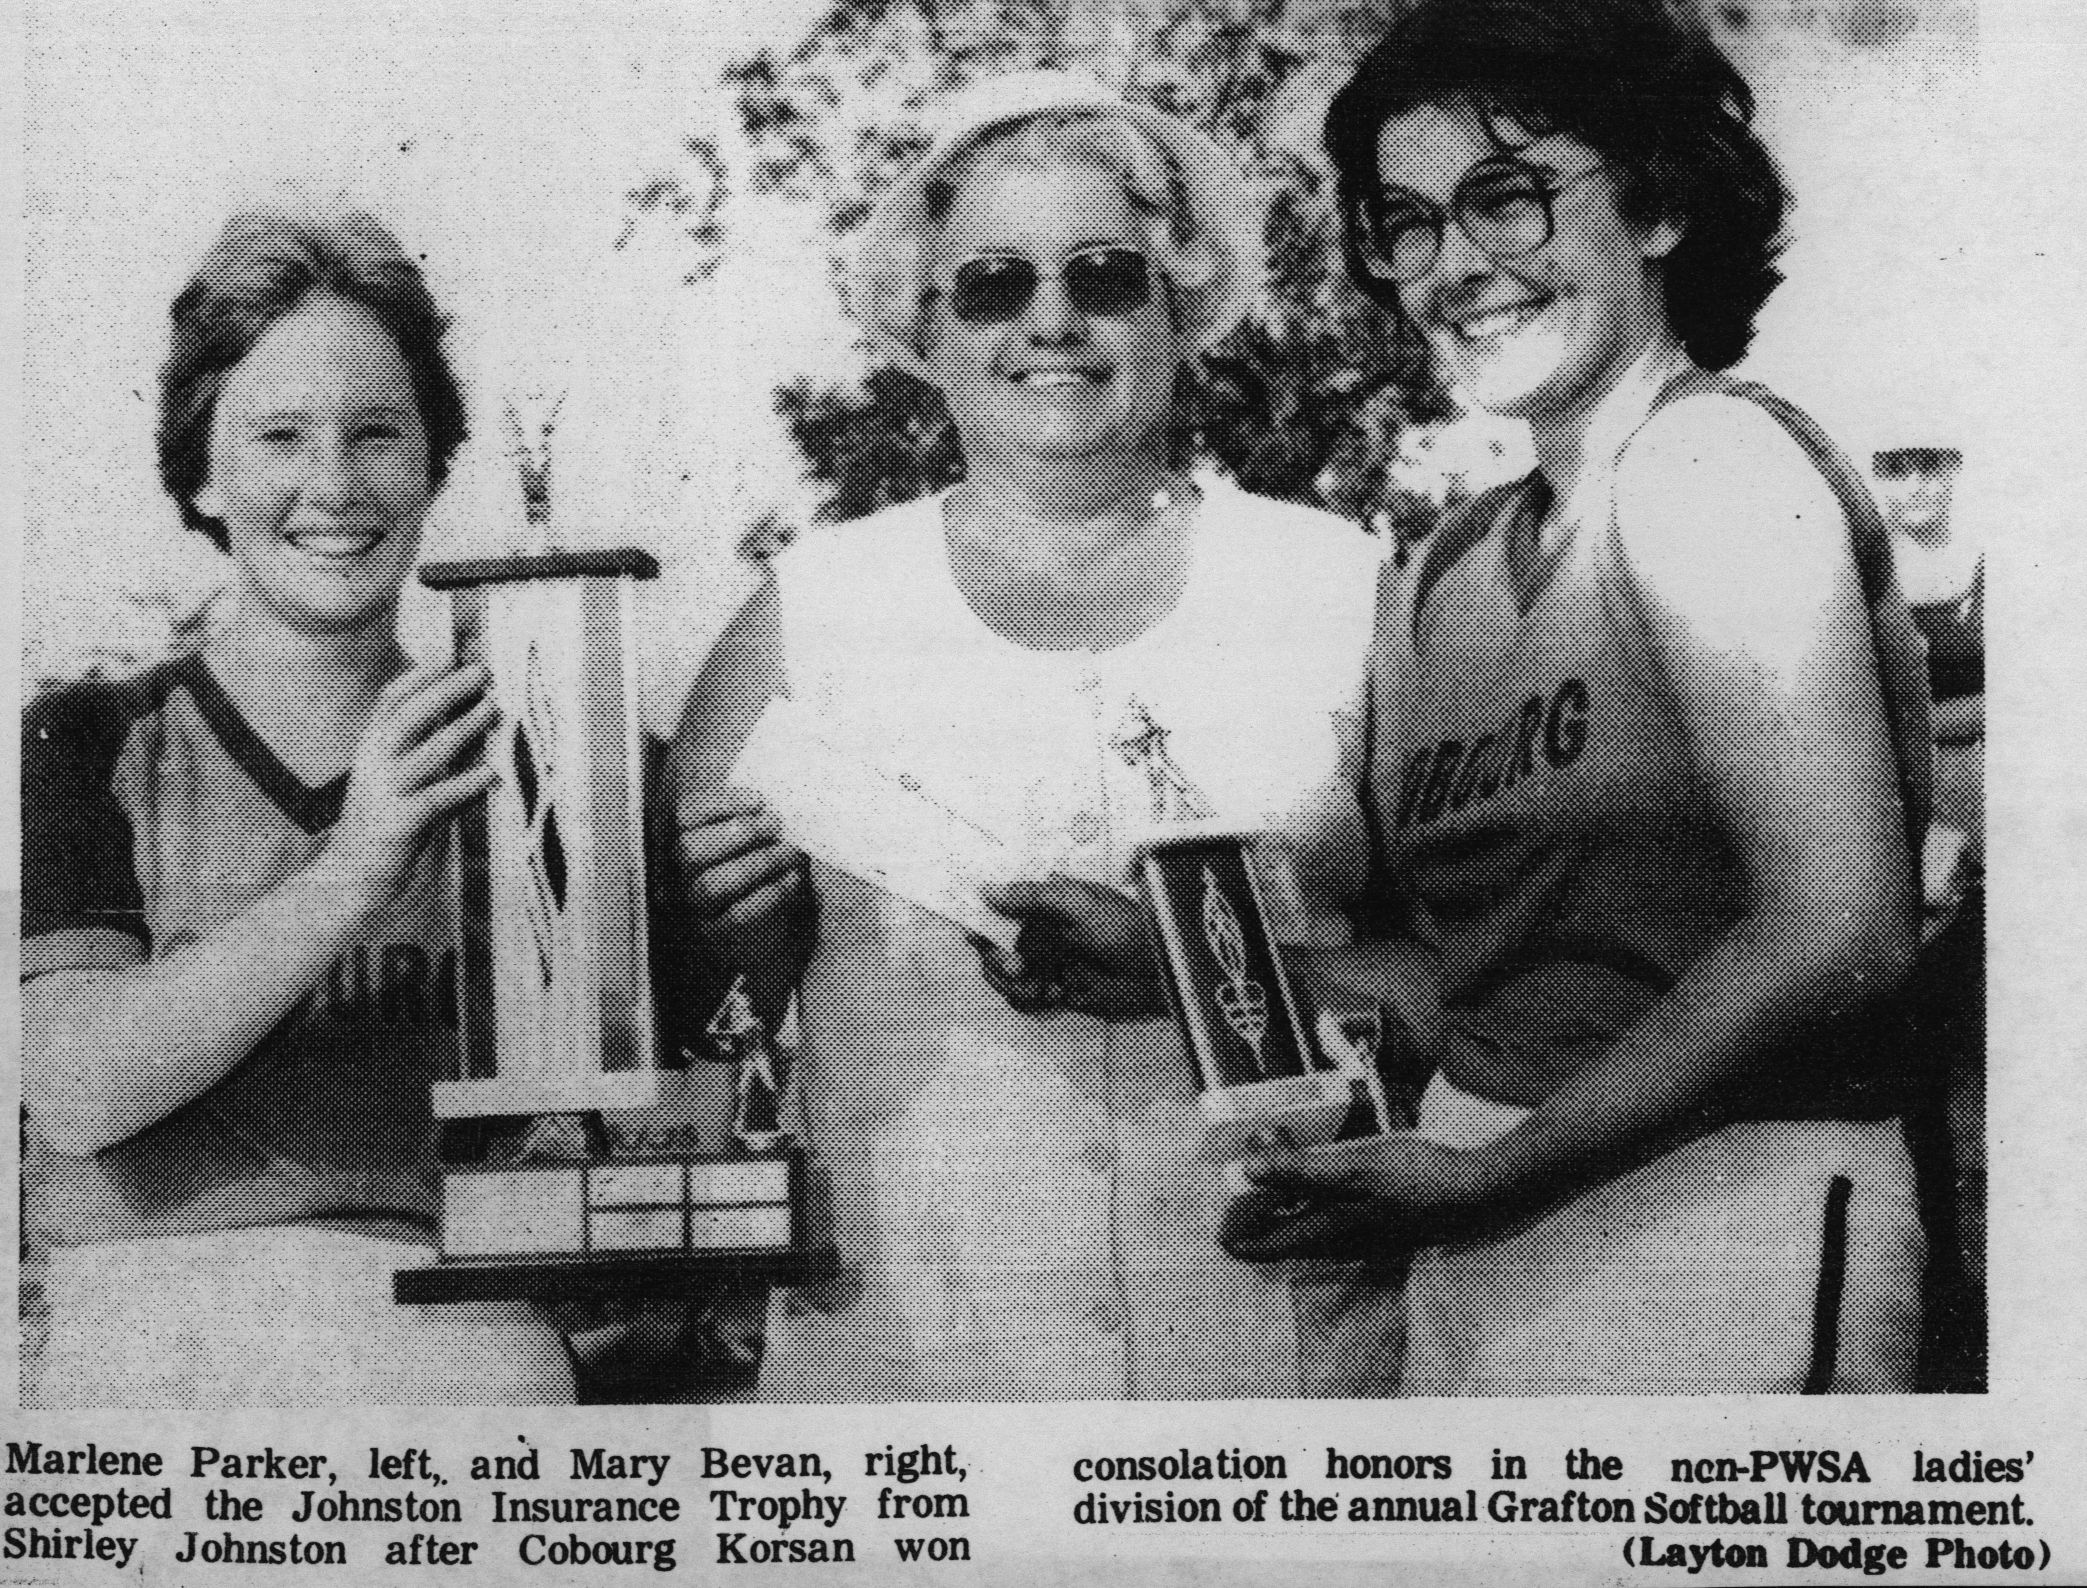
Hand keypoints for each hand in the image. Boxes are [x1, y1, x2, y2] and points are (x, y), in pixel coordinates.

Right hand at [323, 662, 498, 904]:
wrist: (350, 873)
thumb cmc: (383, 818)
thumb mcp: (393, 774)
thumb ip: (421, 745)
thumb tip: (467, 712)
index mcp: (371, 746)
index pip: (392, 699)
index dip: (423, 673)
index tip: (453, 653)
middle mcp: (374, 763)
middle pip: (411, 716)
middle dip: (448, 689)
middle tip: (483, 671)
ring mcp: (386, 792)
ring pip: (429, 752)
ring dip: (464, 728)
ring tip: (494, 709)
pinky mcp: (400, 823)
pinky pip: (438, 798)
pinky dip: (467, 784)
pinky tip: (491, 774)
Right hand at [672, 788, 811, 959]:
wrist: (784, 934)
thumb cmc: (772, 873)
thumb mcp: (763, 839)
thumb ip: (761, 817)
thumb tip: (783, 795)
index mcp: (687, 841)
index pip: (684, 815)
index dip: (719, 803)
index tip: (759, 800)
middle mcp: (681, 875)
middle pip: (689, 850)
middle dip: (739, 833)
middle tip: (776, 825)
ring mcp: (697, 908)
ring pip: (711, 884)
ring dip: (757, 862)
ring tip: (791, 854)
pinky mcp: (719, 936)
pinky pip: (737, 915)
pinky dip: (769, 894)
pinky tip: (792, 881)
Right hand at [976, 873, 1164, 1019]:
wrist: (1162, 971)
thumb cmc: (1127, 928)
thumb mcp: (1080, 904)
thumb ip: (1032, 897)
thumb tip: (986, 889)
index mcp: (1045, 904)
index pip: (1001, 907)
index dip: (980, 917)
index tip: (972, 930)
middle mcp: (1041, 932)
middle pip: (993, 946)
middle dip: (996, 959)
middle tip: (1017, 966)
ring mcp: (1047, 963)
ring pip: (1004, 976)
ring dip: (1012, 983)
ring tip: (1039, 985)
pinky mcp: (1058, 991)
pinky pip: (1024, 998)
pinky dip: (1030, 999)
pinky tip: (1055, 994)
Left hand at [1218, 1132, 1491, 1261]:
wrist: (1478, 1196)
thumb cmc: (1414, 1180)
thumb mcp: (1352, 1169)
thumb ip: (1299, 1170)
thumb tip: (1247, 1170)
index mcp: (1327, 1232)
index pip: (1267, 1244)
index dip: (1238, 1232)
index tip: (1220, 1217)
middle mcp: (1343, 1242)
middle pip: (1287, 1239)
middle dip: (1259, 1218)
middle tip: (1242, 1188)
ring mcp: (1367, 1236)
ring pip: (1313, 1231)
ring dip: (1289, 1209)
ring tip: (1276, 1181)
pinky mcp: (1386, 1224)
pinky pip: (1338, 1221)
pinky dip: (1318, 1203)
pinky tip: (1327, 1183)